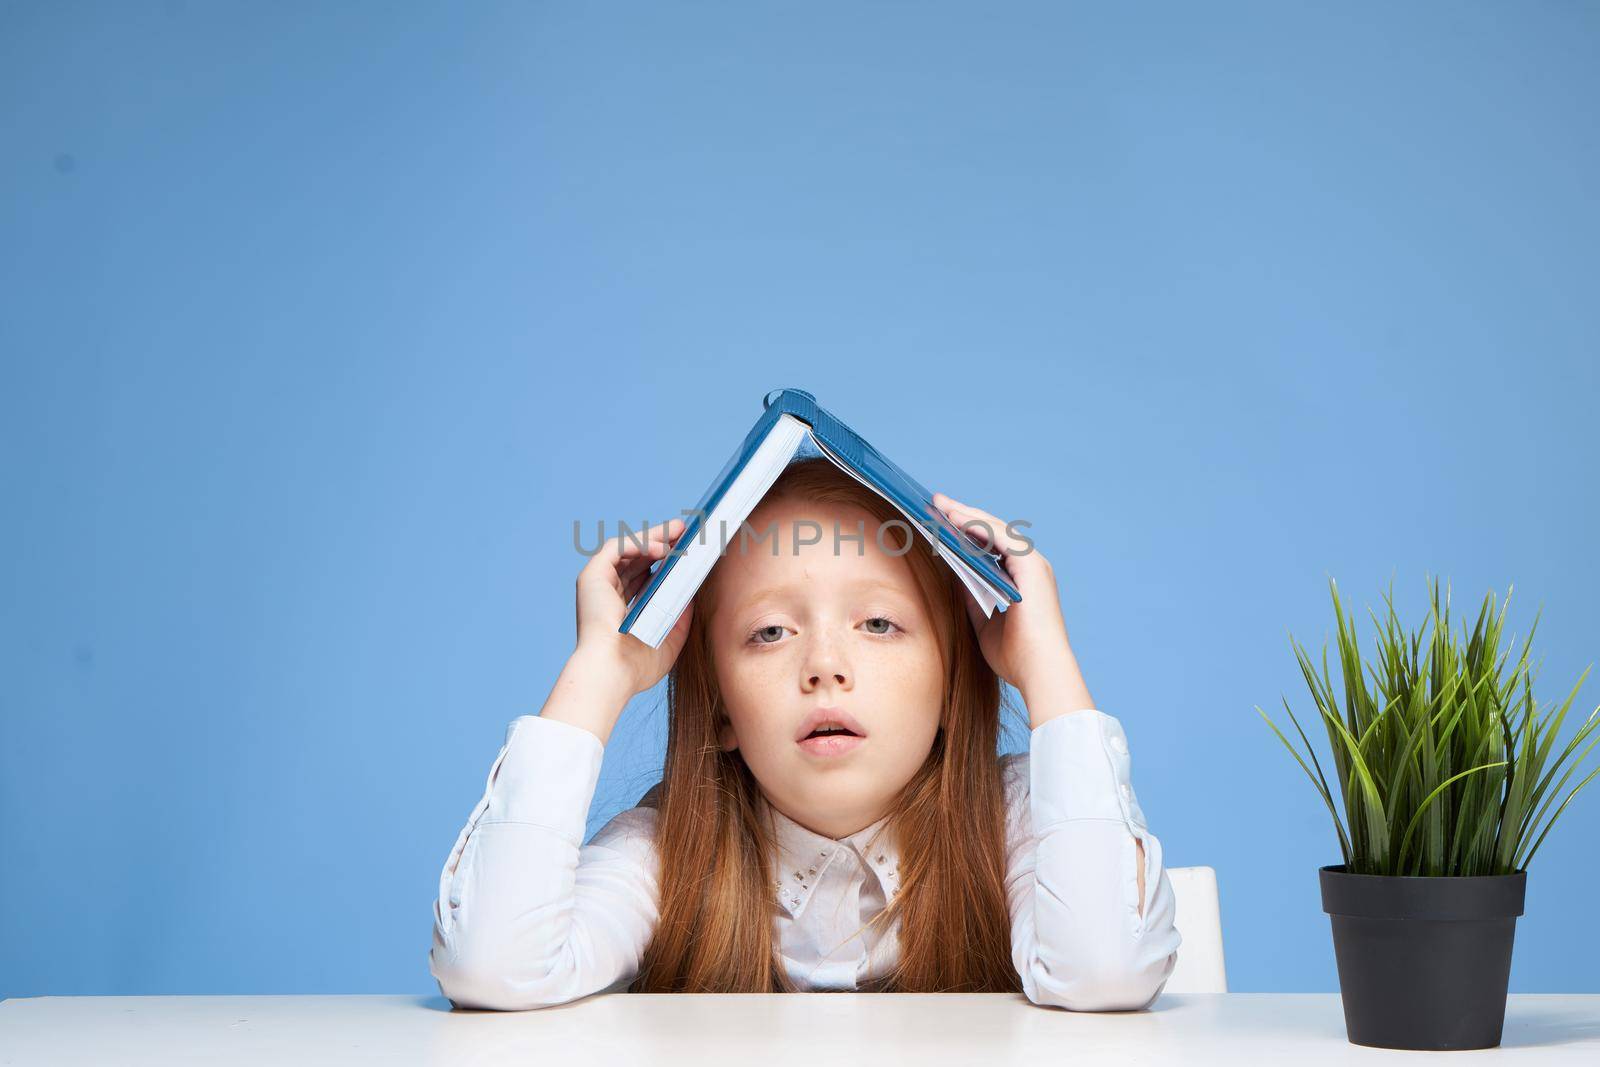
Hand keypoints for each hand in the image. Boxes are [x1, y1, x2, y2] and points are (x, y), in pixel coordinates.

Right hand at [574, 516, 695, 698]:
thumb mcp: (670, 639)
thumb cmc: (636, 667)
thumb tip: (691, 594)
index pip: (643, 578)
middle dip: (661, 542)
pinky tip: (661, 547)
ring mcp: (598, 585)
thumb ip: (680, 617)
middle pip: (636, 559)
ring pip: (626, 549)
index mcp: (621, 611)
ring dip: (653, 537)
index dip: (663, 563)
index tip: (685, 552)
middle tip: (684, 532)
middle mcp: (607, 595)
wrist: (611, 672)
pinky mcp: (591, 576)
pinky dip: (638, 543)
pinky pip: (616, 548)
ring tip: (678, 532)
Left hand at [931, 492, 1093, 719]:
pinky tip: (955, 518)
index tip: (940, 521)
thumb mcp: (984, 623)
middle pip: (992, 533)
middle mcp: (1030, 567)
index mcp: (1021, 580)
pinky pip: (1000, 537)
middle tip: (935, 504)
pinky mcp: (1031, 565)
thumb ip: (973, 598)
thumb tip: (954, 577)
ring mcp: (1033, 564)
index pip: (991, 547)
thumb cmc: (1015, 657)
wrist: (1038, 671)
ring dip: (966, 514)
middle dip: (962, 516)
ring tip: (939, 505)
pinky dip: (977, 524)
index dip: (966, 531)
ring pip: (995, 529)